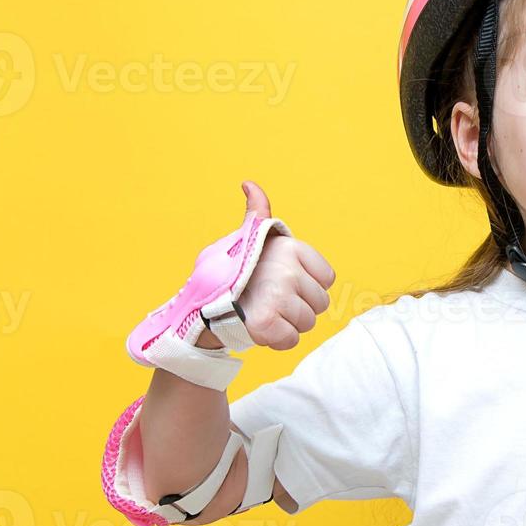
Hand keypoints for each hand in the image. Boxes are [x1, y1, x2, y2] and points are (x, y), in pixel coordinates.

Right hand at [234, 179, 336, 350]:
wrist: (197, 308)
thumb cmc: (224, 274)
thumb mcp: (241, 239)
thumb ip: (257, 217)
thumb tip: (250, 185)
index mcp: (290, 247)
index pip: (327, 278)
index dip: (306, 286)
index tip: (282, 283)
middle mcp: (287, 270)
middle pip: (320, 303)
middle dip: (297, 307)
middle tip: (269, 300)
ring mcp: (278, 296)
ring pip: (307, 322)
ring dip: (287, 324)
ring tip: (262, 311)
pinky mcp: (268, 323)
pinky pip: (292, 340)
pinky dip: (276, 340)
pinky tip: (259, 328)